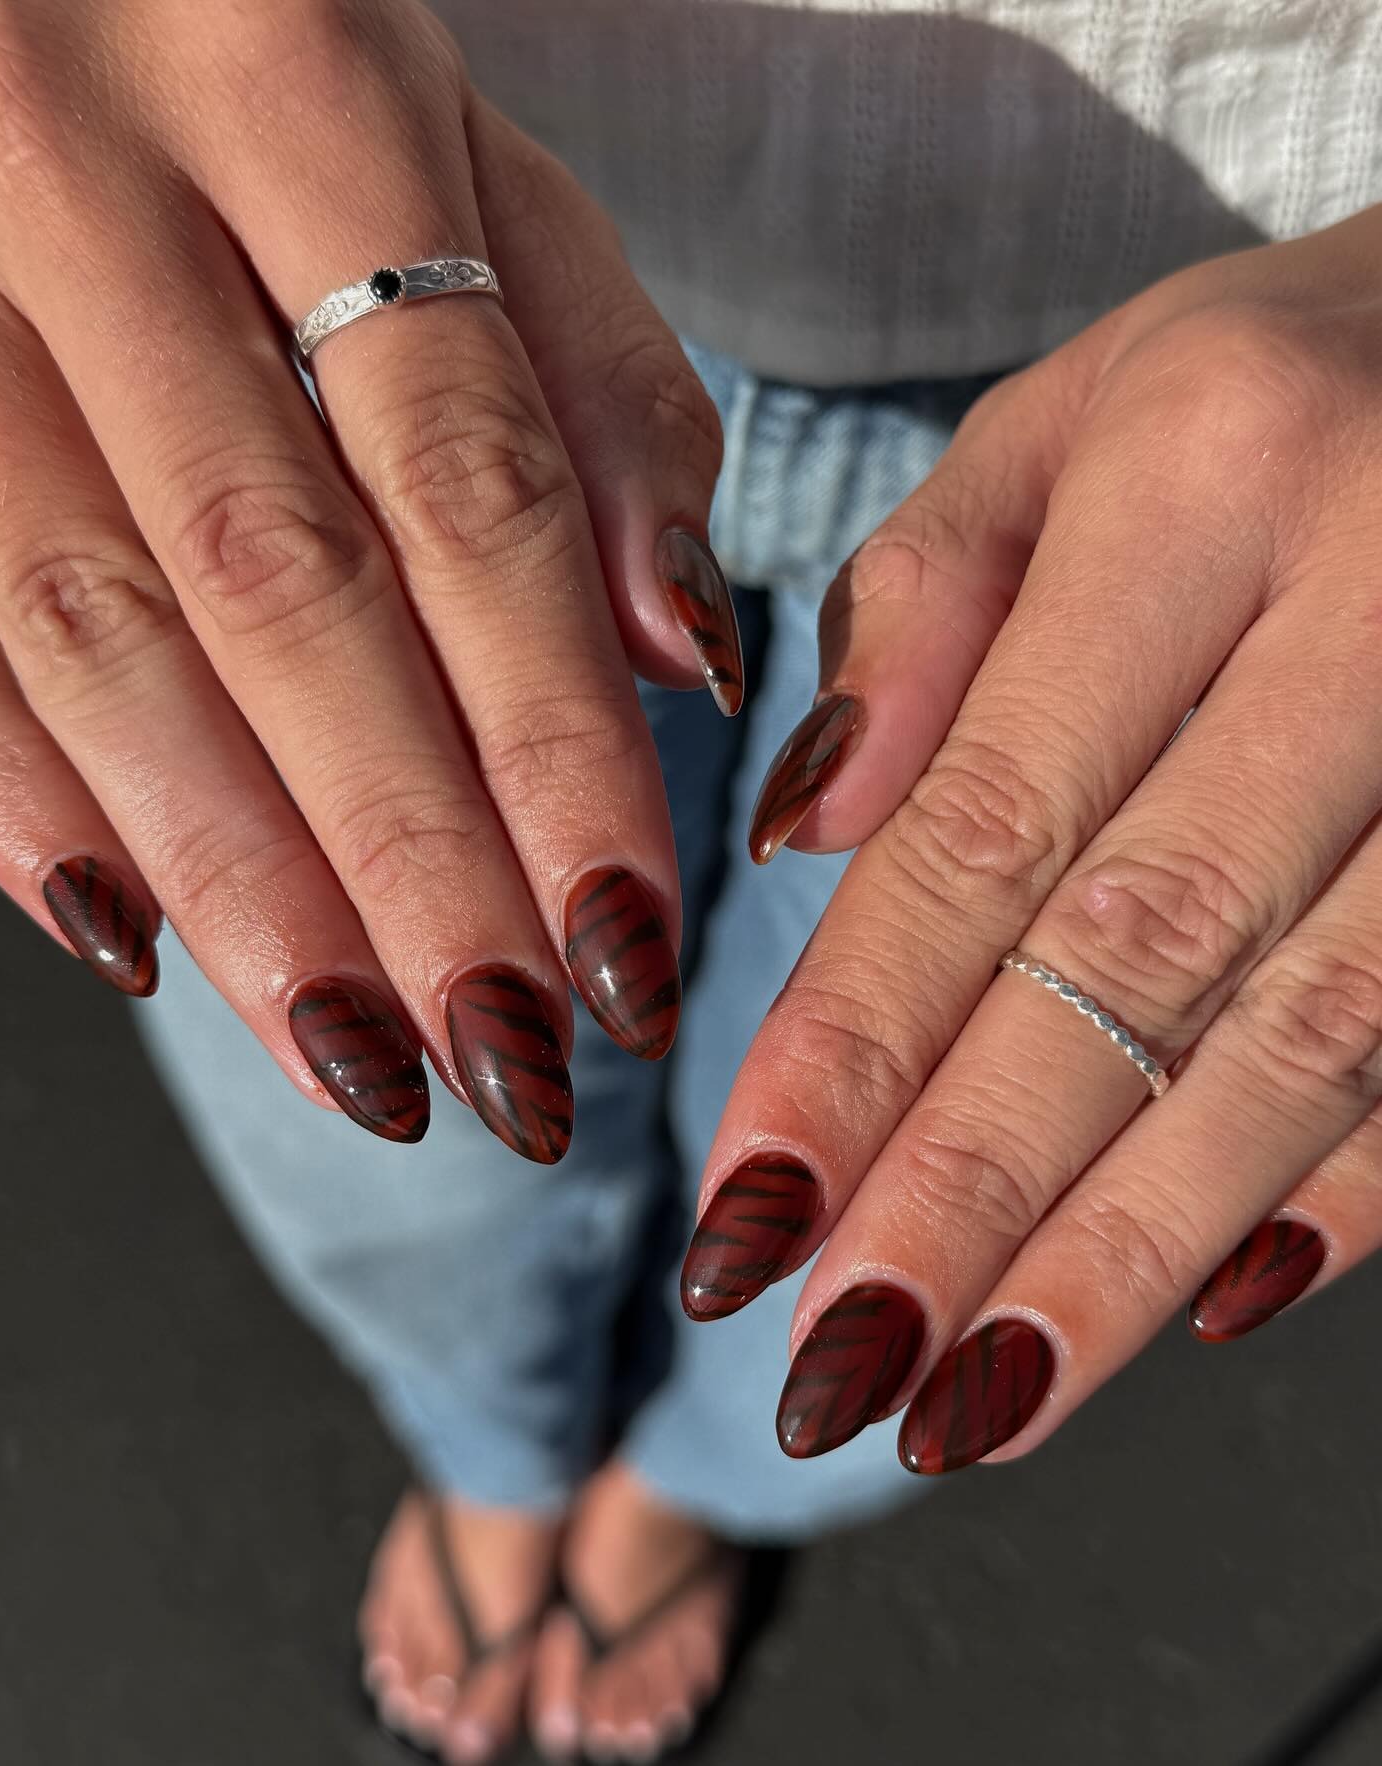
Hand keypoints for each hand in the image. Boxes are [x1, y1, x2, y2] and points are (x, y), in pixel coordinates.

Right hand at [0, 1, 736, 1157]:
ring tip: (363, 1056)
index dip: (553, 733)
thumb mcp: (476, 146)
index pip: (470, 484)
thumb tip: (678, 652)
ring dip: (239, 876)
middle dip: (408, 856)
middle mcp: (92, 182)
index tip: (625, 930)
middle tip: (510, 1055)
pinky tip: (139, 940)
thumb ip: (595, 381)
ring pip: (94, 633)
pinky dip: (20, 798)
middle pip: (282, 591)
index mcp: (306, 94)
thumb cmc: (271, 45)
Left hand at [683, 204, 1381, 1465]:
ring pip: (1313, 1043)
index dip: (859, 1037)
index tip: (750, 1211)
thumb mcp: (1067, 420)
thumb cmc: (1267, 384)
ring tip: (980, 1396)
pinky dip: (1342, 1190)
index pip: (990, 822)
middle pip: (1141, 962)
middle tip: (838, 1365)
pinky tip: (1209, 1301)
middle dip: (976, 1189)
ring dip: (1134, 1245)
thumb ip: (919, 611)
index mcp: (1209, 479)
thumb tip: (801, 835)